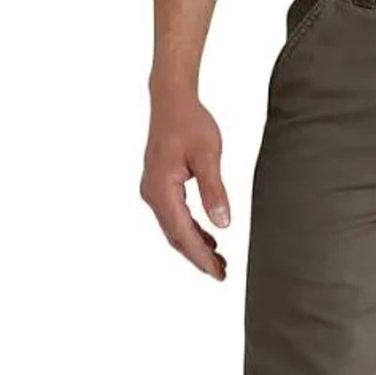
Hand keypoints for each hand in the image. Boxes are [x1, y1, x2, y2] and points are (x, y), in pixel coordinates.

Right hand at [141, 91, 228, 278]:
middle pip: (176, 237)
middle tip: (222, 275)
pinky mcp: (160, 186)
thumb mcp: (208, 156)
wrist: (171, 100)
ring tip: (219, 262)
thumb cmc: (189, 122)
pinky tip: (209, 238)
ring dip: (196, 246)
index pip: (183, 233)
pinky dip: (191, 231)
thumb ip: (215, 190)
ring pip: (175, 229)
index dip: (201, 257)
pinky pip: (175, 217)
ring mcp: (153, 191)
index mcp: (161, 189)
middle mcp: (152, 194)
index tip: (218, 273)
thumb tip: (223, 223)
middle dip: (199, 258)